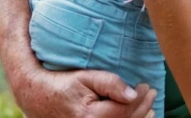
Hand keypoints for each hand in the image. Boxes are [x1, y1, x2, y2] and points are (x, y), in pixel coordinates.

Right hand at [15, 69, 156, 117]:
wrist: (38, 97)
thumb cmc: (63, 84)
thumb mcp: (85, 77)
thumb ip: (109, 83)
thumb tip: (133, 94)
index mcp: (91, 116)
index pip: (125, 110)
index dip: (141, 98)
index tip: (147, 86)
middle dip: (143, 109)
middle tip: (152, 94)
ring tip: (149, 108)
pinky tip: (135, 117)